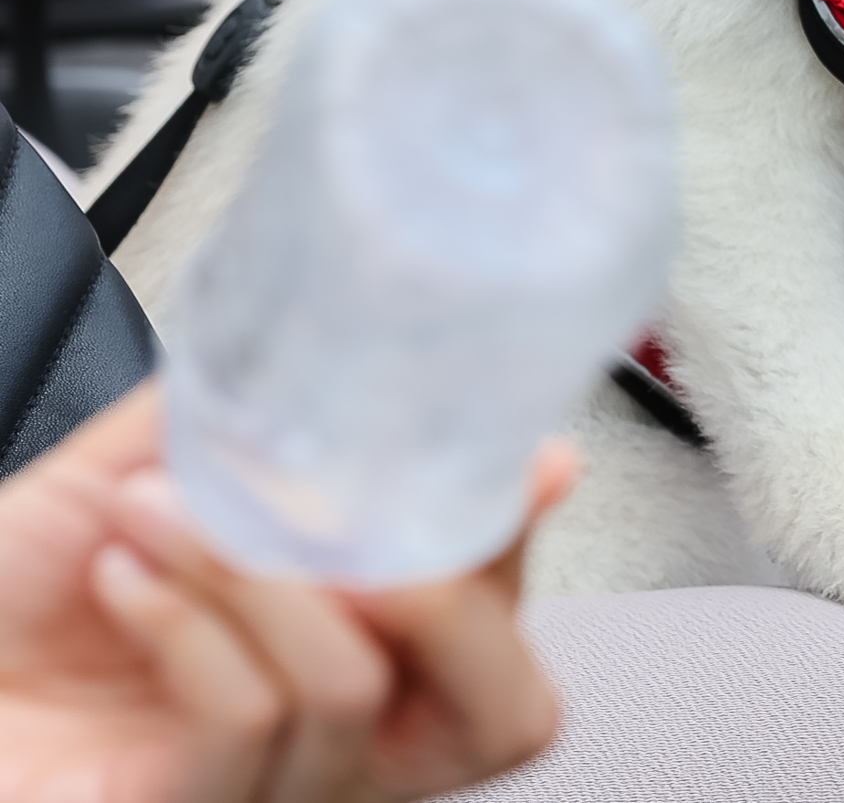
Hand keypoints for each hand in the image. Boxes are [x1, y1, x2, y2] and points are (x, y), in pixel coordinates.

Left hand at [0, 382, 574, 802]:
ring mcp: (265, 793)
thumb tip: (349, 359)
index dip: (515, 540)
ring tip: (158, 508)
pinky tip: (122, 573)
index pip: (500, 626)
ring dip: (251, 568)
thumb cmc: (14, 603)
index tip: (517, 455)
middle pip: (506, 714)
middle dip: (465, 597)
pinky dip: (187, 619)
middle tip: (378, 516)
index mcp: (358, 659)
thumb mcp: (144, 481)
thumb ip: (243, 428)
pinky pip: (245, 715)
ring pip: (350, 683)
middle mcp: (338, 749)